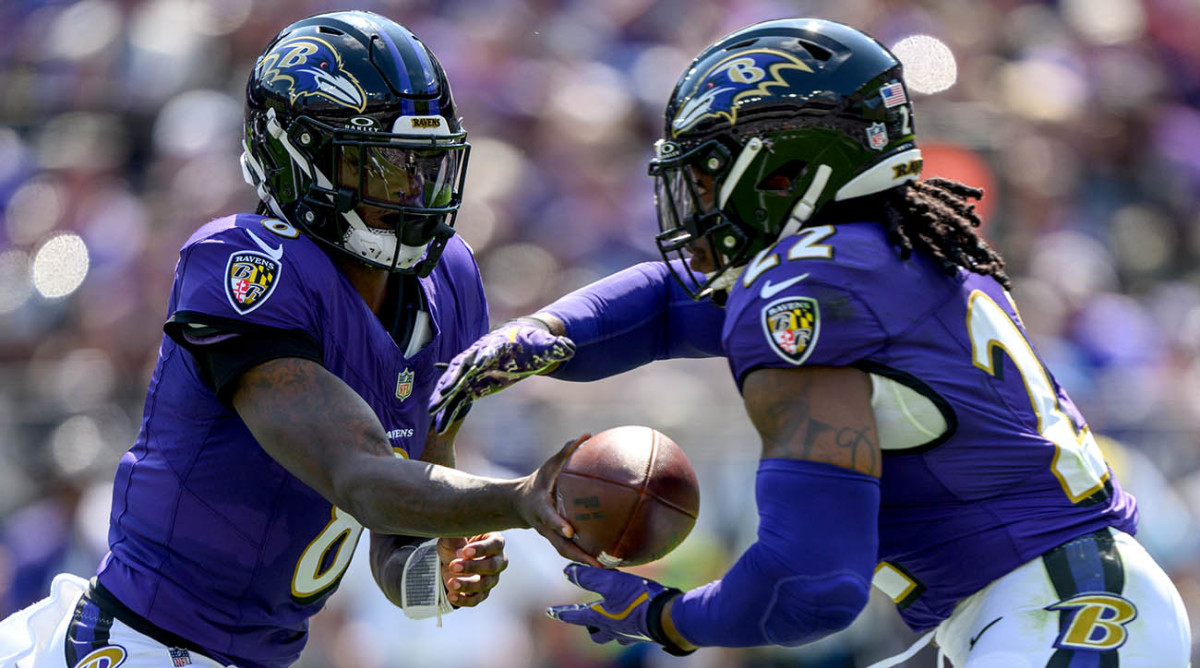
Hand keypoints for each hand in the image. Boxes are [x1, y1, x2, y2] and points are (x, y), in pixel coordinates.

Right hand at [429, 319, 575, 432]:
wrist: (520, 343)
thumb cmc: (533, 342)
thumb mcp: (546, 344)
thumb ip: (556, 346)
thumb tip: (569, 347)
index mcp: (497, 345)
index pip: (488, 351)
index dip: (482, 357)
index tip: (477, 365)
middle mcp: (479, 357)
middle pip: (463, 367)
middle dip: (453, 378)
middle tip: (444, 390)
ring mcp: (473, 372)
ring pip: (454, 384)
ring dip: (443, 397)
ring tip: (432, 411)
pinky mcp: (472, 385)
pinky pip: (457, 399)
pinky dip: (448, 409)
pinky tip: (439, 424)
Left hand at [437, 533, 506, 606]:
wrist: (450, 560)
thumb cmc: (456, 543)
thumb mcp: (452, 537)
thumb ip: (455, 537)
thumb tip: (460, 551)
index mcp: (494, 541)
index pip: (495, 544)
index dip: (482, 549)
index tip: (465, 551)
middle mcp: (498, 560)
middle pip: (492, 566)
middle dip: (473, 567)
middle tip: (453, 565)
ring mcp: (491, 578)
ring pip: (484, 584)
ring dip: (467, 585)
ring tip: (451, 583)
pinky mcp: (482, 593)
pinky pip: (476, 599)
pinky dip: (463, 599)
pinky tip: (451, 595)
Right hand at [516, 434, 602, 567]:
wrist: (518, 504)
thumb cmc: (538, 482)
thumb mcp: (549, 465)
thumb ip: (566, 451)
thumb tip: (588, 434)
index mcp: (541, 509)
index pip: (548, 518)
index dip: (557, 524)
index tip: (569, 530)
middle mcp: (545, 527)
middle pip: (560, 546)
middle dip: (578, 556)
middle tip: (598, 564)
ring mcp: (550, 537)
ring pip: (566, 553)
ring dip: (585, 562)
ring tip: (608, 568)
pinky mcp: (556, 541)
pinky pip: (572, 550)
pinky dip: (586, 556)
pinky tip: (607, 559)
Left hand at [546, 563, 691, 654]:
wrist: (669, 618)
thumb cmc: (638, 599)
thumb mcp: (610, 583)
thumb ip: (588, 577)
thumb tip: (567, 571)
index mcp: (600, 619)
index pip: (574, 616)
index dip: (561, 612)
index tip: (550, 611)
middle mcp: (613, 630)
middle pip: (595, 633)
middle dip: (590, 624)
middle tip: (588, 616)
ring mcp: (630, 634)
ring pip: (614, 634)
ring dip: (609, 625)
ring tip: (612, 614)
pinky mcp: (645, 633)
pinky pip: (632, 630)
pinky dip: (628, 623)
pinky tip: (635, 614)